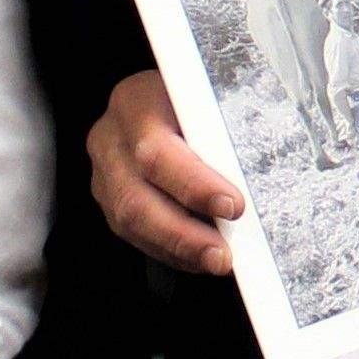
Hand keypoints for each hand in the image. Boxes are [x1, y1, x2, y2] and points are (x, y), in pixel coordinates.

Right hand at [89, 71, 242, 275]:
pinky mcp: (107, 198)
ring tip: (217, 261)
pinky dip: (169, 251)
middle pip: (135, 197)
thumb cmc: (196, 97)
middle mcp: (109, 139)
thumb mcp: (209, 98)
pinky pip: (134, 234)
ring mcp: (103, 172)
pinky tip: (198, 258)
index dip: (194, 185)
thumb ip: (222, 132)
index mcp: (135, 102)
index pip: (157, 151)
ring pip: (129, 222)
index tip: (233, 206)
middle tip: (223, 255)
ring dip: (177, 249)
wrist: (161, 97)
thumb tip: (255, 182)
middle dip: (182, 234)